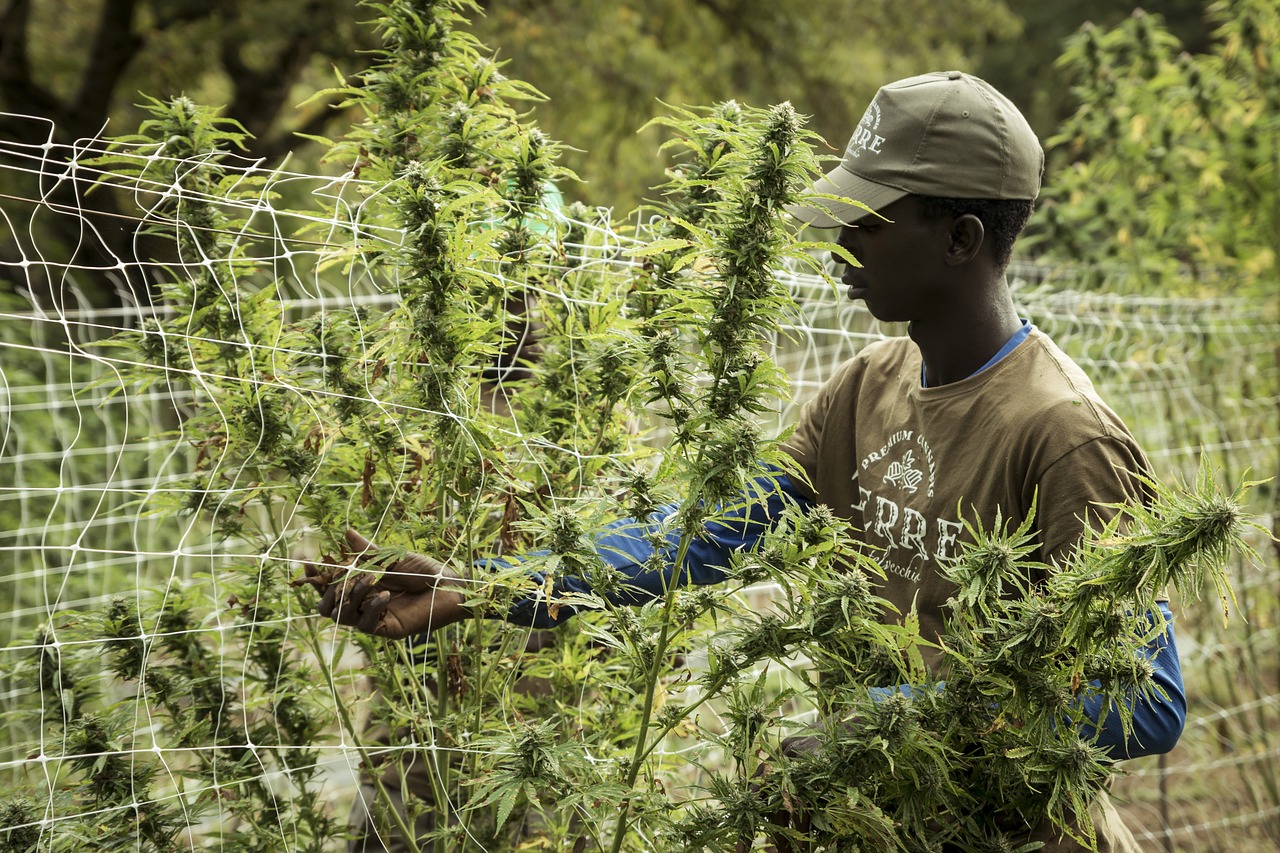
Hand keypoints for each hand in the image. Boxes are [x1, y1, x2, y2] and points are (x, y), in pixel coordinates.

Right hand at [295, 528, 471, 638]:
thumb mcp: (393, 558)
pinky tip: (385, 595)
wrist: (453, 586)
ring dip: (353, 595)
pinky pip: (366, 625)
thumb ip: (367, 551)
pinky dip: (372, 609)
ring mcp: (376, 619)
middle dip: (328, 591)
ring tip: (370, 579)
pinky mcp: (389, 630)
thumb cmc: (427, 571)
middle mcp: (365, 605)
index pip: (330, 586)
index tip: (307, 562)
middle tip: (341, 575)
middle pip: (328, 608)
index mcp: (363, 586)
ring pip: (344, 616)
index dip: (316, 577)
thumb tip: (346, 532)